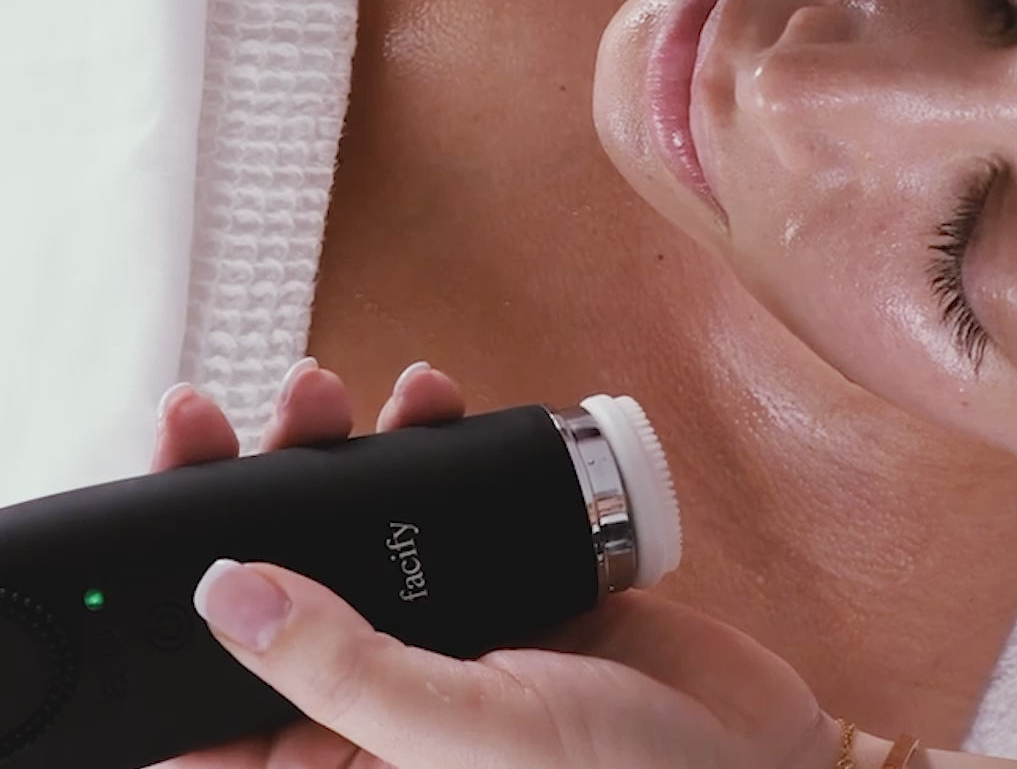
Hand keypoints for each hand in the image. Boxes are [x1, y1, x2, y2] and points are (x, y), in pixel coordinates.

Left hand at [153, 358, 839, 768]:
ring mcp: (434, 623)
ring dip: (327, 447)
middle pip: (270, 577)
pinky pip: (435, 493)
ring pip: (348, 522)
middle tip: (212, 416)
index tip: (154, 490)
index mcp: (332, 761)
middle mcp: (370, 693)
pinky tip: (426, 398)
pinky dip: (422, 437)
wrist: (756, 746)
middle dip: (240, 487)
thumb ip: (343, 673)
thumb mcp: (465, 741)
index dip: (164, 593)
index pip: (210, 679)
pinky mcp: (492, 571)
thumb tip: (227, 592)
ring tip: (324, 391)